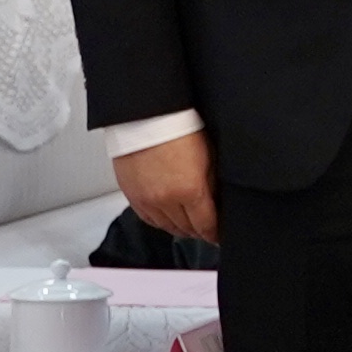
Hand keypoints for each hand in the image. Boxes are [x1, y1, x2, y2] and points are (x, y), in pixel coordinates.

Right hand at [111, 130, 217, 245]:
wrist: (146, 116)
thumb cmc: (179, 128)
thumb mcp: (209, 157)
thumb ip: (212, 184)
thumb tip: (216, 201)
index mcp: (190, 191)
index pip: (206, 225)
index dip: (215, 234)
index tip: (219, 235)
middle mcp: (166, 200)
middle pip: (187, 229)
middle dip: (199, 231)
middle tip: (207, 230)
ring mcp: (146, 200)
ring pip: (166, 227)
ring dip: (180, 228)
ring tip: (190, 226)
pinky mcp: (131, 195)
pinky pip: (148, 219)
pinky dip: (160, 222)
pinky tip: (168, 219)